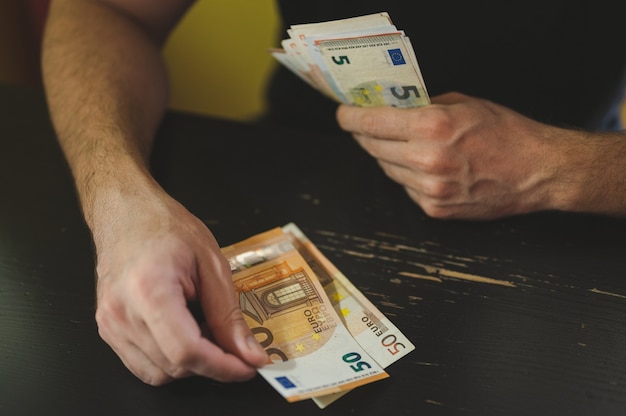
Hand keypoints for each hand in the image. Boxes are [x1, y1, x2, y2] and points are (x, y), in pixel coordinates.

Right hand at [93, 184, 267, 384]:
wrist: (126, 212)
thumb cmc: (165, 226)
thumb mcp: (212, 263)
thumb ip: (229, 314)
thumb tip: (249, 353)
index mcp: (150, 291)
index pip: (187, 352)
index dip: (223, 366)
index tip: (248, 366)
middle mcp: (122, 313)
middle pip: (174, 366)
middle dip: (213, 364)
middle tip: (235, 345)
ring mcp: (110, 324)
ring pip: (158, 373)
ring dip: (191, 364)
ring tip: (207, 332)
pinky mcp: (107, 329)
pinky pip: (142, 365)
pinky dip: (169, 361)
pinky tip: (185, 335)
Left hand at [336, 92, 574, 218]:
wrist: (536, 172)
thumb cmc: (506, 134)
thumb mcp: (464, 104)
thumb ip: (425, 106)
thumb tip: (395, 107)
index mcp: (432, 128)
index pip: (372, 123)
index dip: (351, 118)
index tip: (343, 115)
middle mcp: (427, 160)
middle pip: (374, 147)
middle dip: (364, 135)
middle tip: (362, 127)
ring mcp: (429, 189)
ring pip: (387, 169)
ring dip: (386, 155)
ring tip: (399, 144)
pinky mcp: (435, 209)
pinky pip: (406, 188)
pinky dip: (407, 176)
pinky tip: (422, 166)